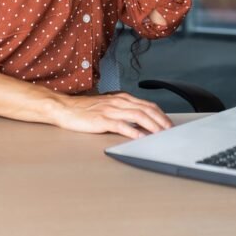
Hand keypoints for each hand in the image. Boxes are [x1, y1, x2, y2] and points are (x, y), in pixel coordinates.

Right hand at [48, 91, 172, 139]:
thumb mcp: (107, 105)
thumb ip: (122, 109)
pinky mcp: (103, 120)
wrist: (65, 108)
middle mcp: (119, 101)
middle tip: (170, 131)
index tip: (169, 124)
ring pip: (138, 116)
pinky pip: (122, 125)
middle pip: (146, 109)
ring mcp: (111, 110)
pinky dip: (134, 131)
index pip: (147, 104)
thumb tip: (138, 119)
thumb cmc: (84, 109)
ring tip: (161, 134)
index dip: (161, 114)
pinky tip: (141, 137)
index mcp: (121, 97)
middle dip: (161, 120)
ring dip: (152, 125)